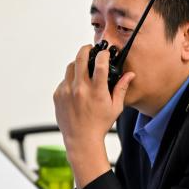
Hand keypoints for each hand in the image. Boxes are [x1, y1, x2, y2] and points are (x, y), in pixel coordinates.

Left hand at [53, 45, 133, 187]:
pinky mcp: (58, 95)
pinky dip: (71, 80)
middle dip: (86, 49)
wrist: (81, 140)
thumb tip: (130, 75)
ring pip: (70, 67)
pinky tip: (77, 88)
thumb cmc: (100, 125)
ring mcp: (67, 91)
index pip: (100, 64)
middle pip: (80, 58)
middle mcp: (80, 89)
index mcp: (96, 92)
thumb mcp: (115, 107)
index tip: (105, 53)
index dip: (104, 54)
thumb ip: (121, 88)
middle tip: (89, 49)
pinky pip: (64, 80)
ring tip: (83, 68)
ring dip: (78, 64)